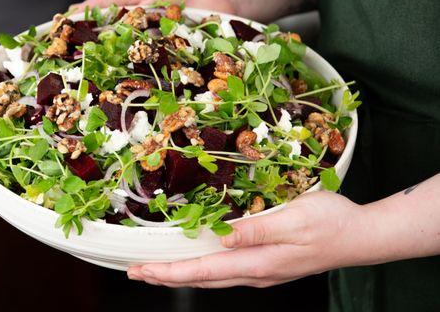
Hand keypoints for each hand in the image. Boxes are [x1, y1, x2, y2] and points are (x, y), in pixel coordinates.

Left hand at [127, 191, 368, 287]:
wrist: (361, 237)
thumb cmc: (331, 222)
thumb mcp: (295, 218)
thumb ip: (258, 230)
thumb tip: (224, 237)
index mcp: (259, 262)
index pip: (204, 270)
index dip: (170, 271)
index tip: (142, 270)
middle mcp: (256, 272)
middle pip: (202, 278)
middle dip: (166, 275)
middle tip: (136, 271)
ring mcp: (262, 272)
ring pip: (212, 277)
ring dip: (181, 273)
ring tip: (156, 269)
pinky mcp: (268, 265)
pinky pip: (225, 271)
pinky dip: (201, 268)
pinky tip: (196, 263)